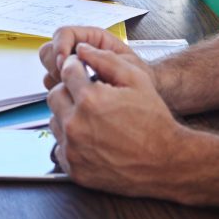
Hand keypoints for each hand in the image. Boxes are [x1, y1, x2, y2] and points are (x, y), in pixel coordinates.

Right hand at [39, 25, 132, 89]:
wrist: (140, 98)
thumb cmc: (138, 79)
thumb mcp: (125, 64)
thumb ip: (104, 56)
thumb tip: (79, 51)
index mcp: (91, 40)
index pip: (63, 33)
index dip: (60, 46)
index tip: (64, 62)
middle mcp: (78, 52)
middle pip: (50, 50)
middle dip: (55, 64)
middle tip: (68, 78)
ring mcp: (72, 69)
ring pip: (49, 69)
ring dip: (57, 79)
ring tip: (77, 89)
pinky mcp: (69, 85)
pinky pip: (53, 85)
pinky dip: (60, 91)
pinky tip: (76, 97)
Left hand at [47, 42, 186, 195]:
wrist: (164, 161)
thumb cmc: (153, 121)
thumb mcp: (137, 79)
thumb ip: (106, 60)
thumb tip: (83, 50)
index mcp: (90, 100)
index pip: (67, 70)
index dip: (76, 66)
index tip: (82, 70)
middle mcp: (76, 126)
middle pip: (55, 95)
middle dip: (69, 89)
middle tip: (88, 94)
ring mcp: (73, 150)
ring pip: (54, 121)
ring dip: (68, 114)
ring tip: (92, 117)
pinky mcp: (74, 169)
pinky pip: (59, 147)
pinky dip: (70, 140)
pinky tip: (90, 137)